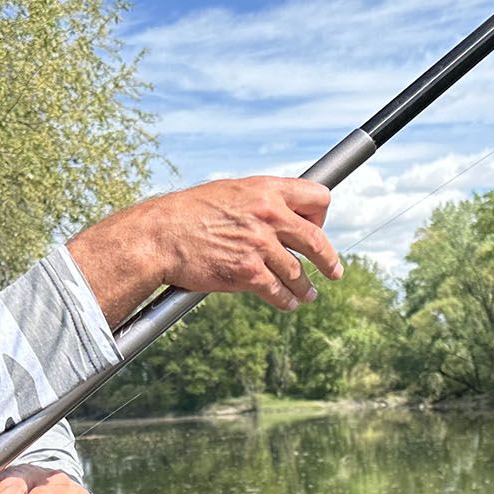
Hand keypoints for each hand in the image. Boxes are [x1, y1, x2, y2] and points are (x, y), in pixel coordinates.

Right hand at [67, 176, 342, 325]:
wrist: (159, 236)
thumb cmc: (187, 214)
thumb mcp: (228, 193)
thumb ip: (258, 201)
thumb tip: (278, 214)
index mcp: (266, 190)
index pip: (317, 197)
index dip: (320, 216)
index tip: (315, 229)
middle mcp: (269, 215)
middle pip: (317, 240)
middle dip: (329, 259)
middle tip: (334, 271)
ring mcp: (260, 245)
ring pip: (299, 272)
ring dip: (306, 288)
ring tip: (309, 294)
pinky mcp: (248, 273)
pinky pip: (279, 292)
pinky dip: (286, 301)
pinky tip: (288, 304)